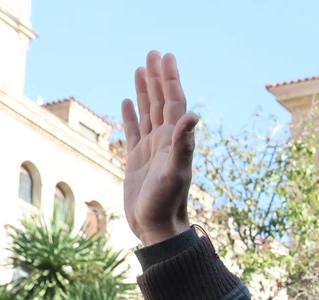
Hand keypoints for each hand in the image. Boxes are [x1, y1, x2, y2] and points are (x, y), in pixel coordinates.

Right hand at [121, 51, 197, 244]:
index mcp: (174, 140)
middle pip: (160, 102)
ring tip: (140, 69)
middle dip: (157, 78)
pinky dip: (131, 115)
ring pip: (147, 113)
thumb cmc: (168, 203)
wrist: (158, 228)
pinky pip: (133, 131)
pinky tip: (126, 101)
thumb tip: (192, 115)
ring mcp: (151, 150)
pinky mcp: (137, 161)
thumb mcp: (175, 172)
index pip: (172, 102)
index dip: (169, 79)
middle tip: (153, 53)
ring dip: (144, 91)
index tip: (165, 57)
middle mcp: (164, 141)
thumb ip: (183, 144)